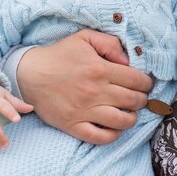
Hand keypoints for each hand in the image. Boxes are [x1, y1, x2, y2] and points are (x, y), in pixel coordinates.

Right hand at [17, 29, 153, 144]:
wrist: (30, 73)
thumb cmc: (60, 54)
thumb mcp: (85, 38)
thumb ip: (110, 44)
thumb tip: (128, 60)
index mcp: (100, 69)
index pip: (137, 80)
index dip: (147, 83)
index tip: (146, 84)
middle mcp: (95, 91)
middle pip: (133, 101)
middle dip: (142, 99)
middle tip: (140, 98)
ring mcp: (84, 110)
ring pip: (121, 121)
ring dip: (132, 118)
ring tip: (130, 113)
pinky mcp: (73, 125)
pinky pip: (100, 137)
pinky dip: (113, 135)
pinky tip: (115, 128)